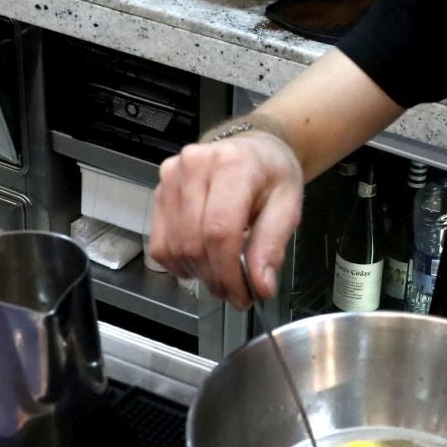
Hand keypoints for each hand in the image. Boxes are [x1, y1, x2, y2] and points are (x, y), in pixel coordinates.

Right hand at [148, 131, 302, 305]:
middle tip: (236, 293)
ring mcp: (171, 177)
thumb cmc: (272, 175)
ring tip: (223, 275)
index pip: (219, 230)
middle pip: (194, 242)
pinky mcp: (158, 191)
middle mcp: (195, 166)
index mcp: (233, 164)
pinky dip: (179, 264)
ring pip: (174, 247)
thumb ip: (273, 245)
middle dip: (216, 278)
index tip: (245, 296)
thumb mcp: (288, 205)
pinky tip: (202, 262)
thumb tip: (261, 286)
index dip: (229, 272)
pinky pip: (160, 244)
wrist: (253, 150)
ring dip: (198, 273)